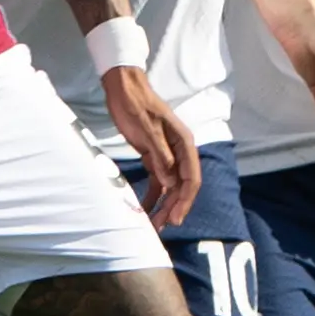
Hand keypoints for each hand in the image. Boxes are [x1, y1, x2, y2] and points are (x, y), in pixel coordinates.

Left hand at [103, 66, 201, 226]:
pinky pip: (157, 181)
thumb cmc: (136, 104)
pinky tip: (146, 209)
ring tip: (155, 225)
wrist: (123, 87)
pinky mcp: (153, 156)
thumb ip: (160, 155)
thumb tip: (170, 183)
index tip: (175, 218)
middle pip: (182, 185)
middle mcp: (179, 151)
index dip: (185, 200)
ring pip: (170, 186)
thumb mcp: (146, 129)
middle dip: (174, 207)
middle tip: (162, 227)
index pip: (191, 177)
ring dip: (164, 205)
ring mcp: (166, 154)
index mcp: (184, 143)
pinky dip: (153, 196)